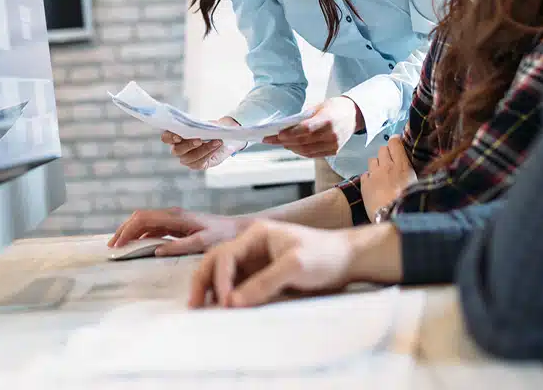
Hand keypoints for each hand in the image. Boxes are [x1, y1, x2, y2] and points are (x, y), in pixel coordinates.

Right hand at [108, 207, 249, 255]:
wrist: (237, 229)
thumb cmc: (223, 235)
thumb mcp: (203, 242)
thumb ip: (181, 246)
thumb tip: (157, 250)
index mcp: (176, 216)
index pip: (143, 218)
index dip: (127, 230)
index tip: (117, 245)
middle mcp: (172, 215)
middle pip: (139, 217)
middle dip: (124, 230)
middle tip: (112, 247)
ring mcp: (174, 219)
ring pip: (145, 222)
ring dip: (130, 233)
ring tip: (119, 247)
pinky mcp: (177, 225)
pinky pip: (153, 228)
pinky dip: (141, 235)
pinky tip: (136, 245)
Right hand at [161, 117, 244, 169]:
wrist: (222, 139)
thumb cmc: (210, 129)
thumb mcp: (207, 124)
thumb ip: (204, 124)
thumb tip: (209, 125)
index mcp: (175, 136)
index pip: (166, 137)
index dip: (170, 137)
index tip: (179, 137)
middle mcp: (178, 149)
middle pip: (176, 150)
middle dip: (188, 145)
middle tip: (200, 140)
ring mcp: (186, 159)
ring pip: (190, 158)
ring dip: (204, 149)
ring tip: (216, 142)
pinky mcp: (196, 165)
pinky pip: (199, 163)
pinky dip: (209, 153)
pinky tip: (217, 146)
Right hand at [188, 220, 401, 308]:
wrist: (347, 259)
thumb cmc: (325, 255)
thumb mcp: (296, 266)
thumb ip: (264, 282)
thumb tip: (233, 302)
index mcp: (256, 234)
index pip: (226, 255)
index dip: (220, 279)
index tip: (225, 302)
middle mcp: (251, 246)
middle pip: (216, 261)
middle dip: (203, 281)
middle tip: (195, 304)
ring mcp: (255, 260)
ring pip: (223, 273)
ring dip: (211, 289)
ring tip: (202, 308)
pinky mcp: (262, 274)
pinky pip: (237, 285)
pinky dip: (226, 295)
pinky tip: (224, 308)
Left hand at [263, 96, 361, 157]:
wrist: (355, 115)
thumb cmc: (335, 107)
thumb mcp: (320, 106)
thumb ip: (305, 117)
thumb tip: (285, 126)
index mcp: (329, 119)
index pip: (306, 129)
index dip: (291, 133)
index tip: (278, 134)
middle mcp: (332, 134)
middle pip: (304, 142)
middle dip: (285, 142)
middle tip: (270, 139)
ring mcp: (334, 145)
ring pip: (307, 151)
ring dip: (290, 147)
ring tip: (279, 143)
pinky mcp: (334, 151)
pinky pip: (313, 154)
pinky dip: (300, 151)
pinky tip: (291, 146)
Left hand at [361, 135, 416, 215]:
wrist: (393, 219)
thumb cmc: (410, 204)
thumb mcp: (417, 186)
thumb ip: (412, 173)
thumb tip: (411, 168)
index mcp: (402, 166)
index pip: (395, 143)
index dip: (395, 142)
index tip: (396, 144)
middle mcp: (386, 167)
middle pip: (382, 149)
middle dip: (386, 154)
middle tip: (390, 163)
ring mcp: (374, 175)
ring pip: (372, 160)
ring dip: (377, 165)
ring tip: (382, 175)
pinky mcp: (364, 184)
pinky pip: (365, 173)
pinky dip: (369, 177)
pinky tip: (374, 185)